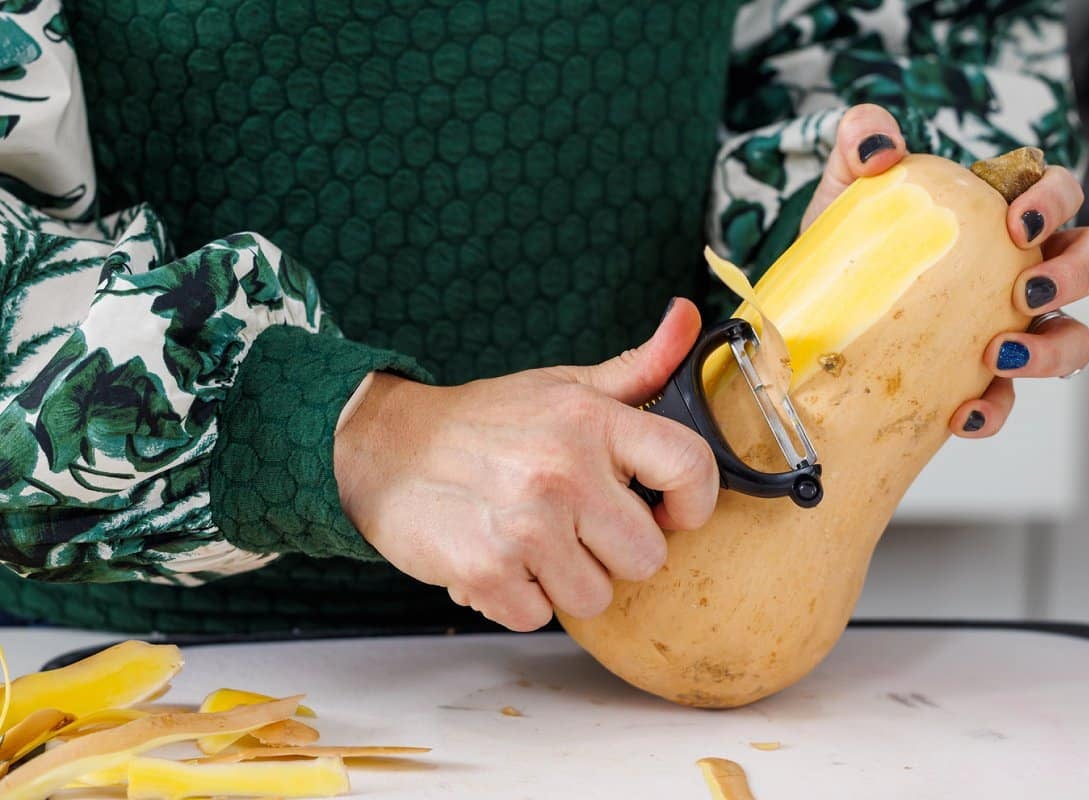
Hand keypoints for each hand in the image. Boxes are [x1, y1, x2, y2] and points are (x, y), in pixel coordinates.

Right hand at [333, 299, 719, 631]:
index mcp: (592, 419)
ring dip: (563, 580)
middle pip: (647, 556)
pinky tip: (497, 556)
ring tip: (531, 540)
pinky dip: (516, 598)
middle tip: (573, 524)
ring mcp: (526, 524)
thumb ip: (636, 367)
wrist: (384, 448)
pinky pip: (537, 615)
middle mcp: (564, 469)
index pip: (689, 465)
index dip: (694, 501)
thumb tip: (689, 317)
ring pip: (596, 597)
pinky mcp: (487, 570)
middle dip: (612, 551)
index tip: (670, 512)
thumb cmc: (484, 422)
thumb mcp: (562, 385)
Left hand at [801, 104, 1088, 437]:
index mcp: (1004, 215)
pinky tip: (960, 415)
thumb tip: (878, 146)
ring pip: (1074, 339)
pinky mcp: (980, 380)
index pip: (1059, 195)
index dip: (1056, 204)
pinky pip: (1008, 402)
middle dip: (1077, 275)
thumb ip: (859, 142)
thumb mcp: (846, 187)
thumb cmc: (850, 239)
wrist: (813, 309)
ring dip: (1052, 351)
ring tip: (999, 356)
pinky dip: (994, 411)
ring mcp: (1011, 326)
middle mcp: (1023, 268)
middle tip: (1024, 289)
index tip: (1017, 224)